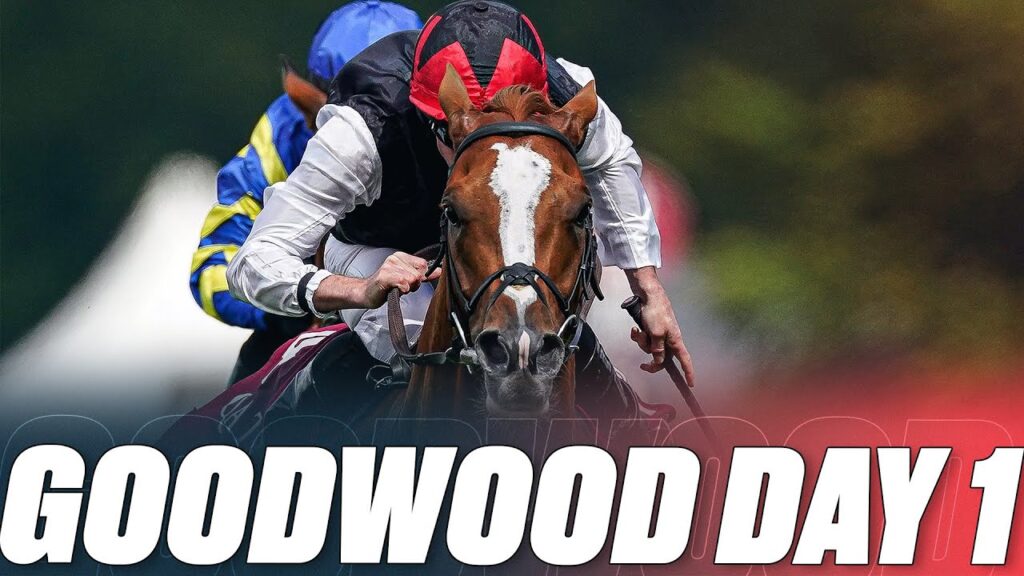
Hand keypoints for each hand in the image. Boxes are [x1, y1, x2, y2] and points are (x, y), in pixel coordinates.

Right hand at [359, 252, 441, 308]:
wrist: (367, 293)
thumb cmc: (386, 287)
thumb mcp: (407, 279)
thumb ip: (423, 275)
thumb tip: (440, 271)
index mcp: (401, 256)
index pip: (424, 264)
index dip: (421, 277)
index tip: (410, 282)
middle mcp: (395, 258)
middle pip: (419, 273)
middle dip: (414, 284)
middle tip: (401, 286)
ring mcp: (389, 266)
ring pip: (412, 279)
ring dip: (407, 288)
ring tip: (396, 288)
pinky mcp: (384, 276)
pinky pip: (404, 283)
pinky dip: (401, 290)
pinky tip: (393, 290)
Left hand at [624, 267, 694, 383]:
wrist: (647, 295)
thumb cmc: (656, 311)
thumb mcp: (656, 334)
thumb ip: (657, 349)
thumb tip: (659, 361)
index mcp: (675, 341)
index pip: (685, 360)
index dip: (689, 372)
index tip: (691, 384)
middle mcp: (669, 339)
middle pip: (662, 357)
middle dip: (651, 360)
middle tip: (643, 366)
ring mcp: (659, 334)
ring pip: (650, 347)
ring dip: (642, 342)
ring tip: (639, 332)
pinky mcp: (650, 328)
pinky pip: (644, 338)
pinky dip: (638, 335)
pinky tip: (635, 328)